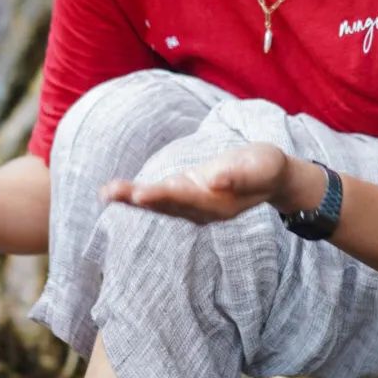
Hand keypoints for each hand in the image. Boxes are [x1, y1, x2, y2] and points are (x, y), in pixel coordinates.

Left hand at [99, 141, 290, 225]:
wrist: (271, 176)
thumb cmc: (267, 168)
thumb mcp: (261, 167)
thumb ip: (238, 176)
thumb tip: (214, 181)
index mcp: (218, 203)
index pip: (186, 199)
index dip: (162, 196)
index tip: (140, 194)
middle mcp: (202, 209)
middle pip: (165, 205)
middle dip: (137, 198)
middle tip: (110, 193)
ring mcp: (193, 204)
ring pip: (158, 203)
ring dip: (131, 198)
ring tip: (106, 192)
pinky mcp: (188, 194)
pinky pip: (159, 197)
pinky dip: (138, 195)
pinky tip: (118, 192)